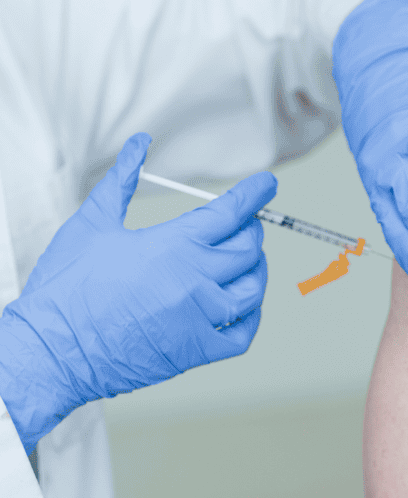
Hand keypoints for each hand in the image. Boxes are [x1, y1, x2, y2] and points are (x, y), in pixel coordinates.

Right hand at [0, 133, 276, 454]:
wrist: (50, 351)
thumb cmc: (66, 288)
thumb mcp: (92, 223)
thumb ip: (122, 180)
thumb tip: (139, 145)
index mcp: (174, 245)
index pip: (232, 212)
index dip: (254, 194)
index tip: (267, 185)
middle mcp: (196, 280)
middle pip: (248, 248)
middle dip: (251, 230)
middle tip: (242, 225)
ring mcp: (200, 318)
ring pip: (253, 289)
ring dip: (256, 270)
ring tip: (244, 262)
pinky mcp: (196, 352)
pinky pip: (244, 334)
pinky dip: (251, 316)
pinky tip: (242, 305)